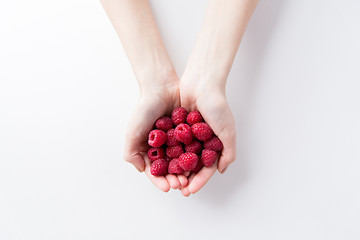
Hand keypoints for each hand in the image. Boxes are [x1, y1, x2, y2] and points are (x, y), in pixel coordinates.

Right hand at [123, 73, 187, 191]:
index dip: (160, 181)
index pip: (155, 170)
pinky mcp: (188, 133)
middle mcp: (163, 147)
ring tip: (191, 177)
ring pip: (182, 161)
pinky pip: (193, 148)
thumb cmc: (144, 109)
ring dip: (186, 171)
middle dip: (175, 179)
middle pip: (170, 169)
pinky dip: (195, 157)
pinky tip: (199, 164)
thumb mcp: (133, 132)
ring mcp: (176, 141)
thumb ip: (131, 153)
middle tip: (182, 184)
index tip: (168, 187)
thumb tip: (142, 171)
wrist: (161, 88)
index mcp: (149, 149)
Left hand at [179, 75, 235, 195]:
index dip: (199, 180)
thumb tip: (221, 170)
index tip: (190, 190)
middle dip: (185, 177)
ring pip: (180, 156)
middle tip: (177, 188)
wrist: (201, 83)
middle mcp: (202, 141)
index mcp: (215, 144)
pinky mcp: (178, 127)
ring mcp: (189, 134)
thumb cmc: (217, 106)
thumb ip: (228, 152)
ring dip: (175, 168)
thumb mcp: (228, 131)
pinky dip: (167, 152)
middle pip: (192, 165)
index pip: (207, 168)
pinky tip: (161, 162)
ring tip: (168, 178)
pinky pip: (172, 143)